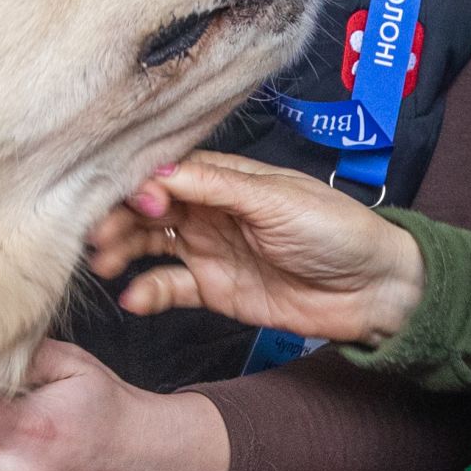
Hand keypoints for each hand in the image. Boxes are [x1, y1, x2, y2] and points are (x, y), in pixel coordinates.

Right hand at [88, 152, 425, 348]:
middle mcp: (211, 210)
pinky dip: (147, 292)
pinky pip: (169, 287)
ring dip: (123, 252)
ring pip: (149, 245)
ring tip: (104, 264)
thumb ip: (218, 188)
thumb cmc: (338, 232)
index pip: (168, 173)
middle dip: (119, 218)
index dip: (140, 183)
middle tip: (97, 235)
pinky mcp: (214, 289)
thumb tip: (161, 172)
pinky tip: (134, 299)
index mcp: (228, 178)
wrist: (373, 290)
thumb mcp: (277, 201)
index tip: (124, 197)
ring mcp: (209, 249)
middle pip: (148, 208)